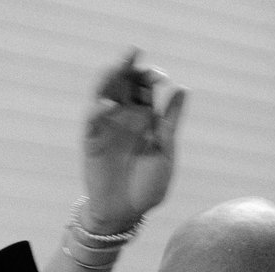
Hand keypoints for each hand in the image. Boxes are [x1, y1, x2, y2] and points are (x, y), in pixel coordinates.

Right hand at [81, 48, 186, 231]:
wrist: (126, 213)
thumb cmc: (148, 186)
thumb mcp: (165, 152)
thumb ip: (171, 121)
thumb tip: (182, 87)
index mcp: (145, 119)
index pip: (145, 87)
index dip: (150, 76)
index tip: (159, 77)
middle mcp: (125, 118)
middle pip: (124, 83)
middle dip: (129, 67)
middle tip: (134, 53)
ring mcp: (107, 127)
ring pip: (104, 93)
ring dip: (110, 77)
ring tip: (118, 65)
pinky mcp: (92, 141)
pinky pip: (92, 120)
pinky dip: (98, 110)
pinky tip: (108, 104)